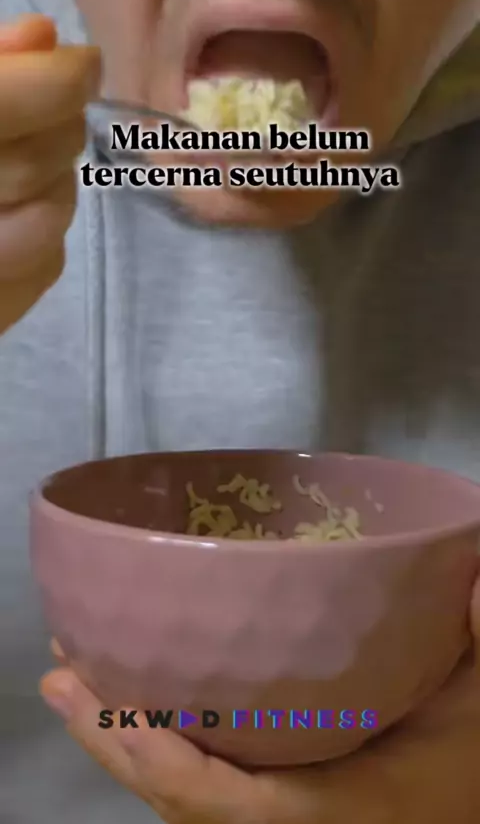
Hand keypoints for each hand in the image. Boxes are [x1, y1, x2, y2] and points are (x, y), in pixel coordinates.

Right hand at [0, 15, 99, 332]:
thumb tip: (41, 39)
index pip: (5, 108)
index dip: (59, 82)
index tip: (83, 65)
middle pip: (34, 167)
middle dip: (61, 132)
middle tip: (56, 113)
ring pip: (47, 224)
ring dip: (54, 187)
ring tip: (26, 170)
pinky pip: (44, 268)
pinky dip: (44, 236)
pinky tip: (12, 217)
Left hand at [41, 581, 479, 823]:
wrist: (465, 804)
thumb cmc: (468, 768)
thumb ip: (478, 643)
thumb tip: (474, 569)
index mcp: (334, 810)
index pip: (230, 803)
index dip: (161, 762)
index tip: (101, 702)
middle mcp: (291, 822)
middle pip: (179, 805)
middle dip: (112, 744)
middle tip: (59, 678)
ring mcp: (280, 817)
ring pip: (181, 802)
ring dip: (120, 745)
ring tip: (72, 684)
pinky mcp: (278, 802)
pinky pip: (200, 790)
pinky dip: (154, 753)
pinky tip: (136, 709)